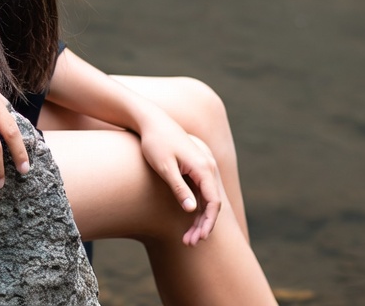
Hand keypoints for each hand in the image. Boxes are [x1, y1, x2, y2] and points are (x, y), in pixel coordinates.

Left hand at [136, 111, 223, 245]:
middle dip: (203, 225)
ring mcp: (202, 165)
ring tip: (186, 237)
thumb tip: (192, 210)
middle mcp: (207, 166)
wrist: (151, 120)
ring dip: (199, 218)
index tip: (198, 238)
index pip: (213, 201)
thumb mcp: (164, 167)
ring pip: (206, 198)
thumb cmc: (155, 142)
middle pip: (212, 203)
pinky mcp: (194, 166)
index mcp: (203, 167)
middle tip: (189, 243)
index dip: (208, 223)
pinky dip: (196, 206)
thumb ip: (179, 188)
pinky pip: (200, 191)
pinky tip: (187, 220)